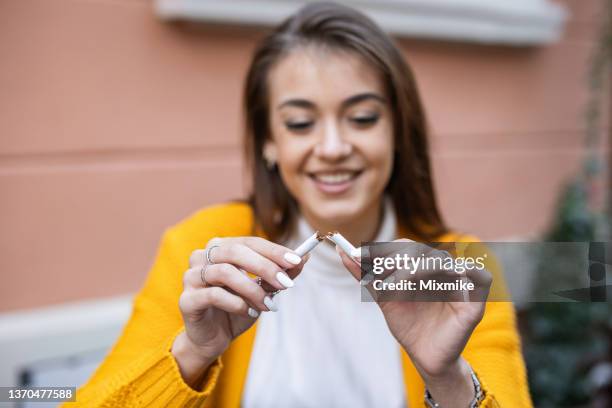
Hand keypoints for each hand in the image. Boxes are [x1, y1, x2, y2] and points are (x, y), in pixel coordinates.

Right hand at [172, 236, 307, 386]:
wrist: (213, 339)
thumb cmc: (238, 308)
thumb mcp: (264, 290)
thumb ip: (281, 273)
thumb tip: (305, 257)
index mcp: (221, 247)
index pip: (250, 241)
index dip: (274, 250)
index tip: (297, 261)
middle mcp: (202, 256)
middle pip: (236, 251)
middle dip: (265, 266)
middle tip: (287, 283)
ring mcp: (191, 276)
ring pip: (225, 272)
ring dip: (252, 289)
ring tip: (268, 305)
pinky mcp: (186, 299)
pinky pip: (214, 295)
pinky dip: (237, 303)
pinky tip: (250, 313)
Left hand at [336, 239, 491, 404]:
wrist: (424, 355)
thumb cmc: (408, 324)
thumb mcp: (383, 296)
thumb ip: (366, 274)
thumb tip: (342, 252)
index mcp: (423, 265)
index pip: (405, 247)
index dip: (383, 251)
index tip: (359, 258)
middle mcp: (441, 269)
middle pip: (421, 251)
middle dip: (396, 260)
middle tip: (377, 274)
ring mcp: (460, 282)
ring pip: (440, 262)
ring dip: (415, 270)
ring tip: (395, 286)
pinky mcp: (474, 300)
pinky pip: (478, 278)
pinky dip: (460, 274)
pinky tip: (433, 284)